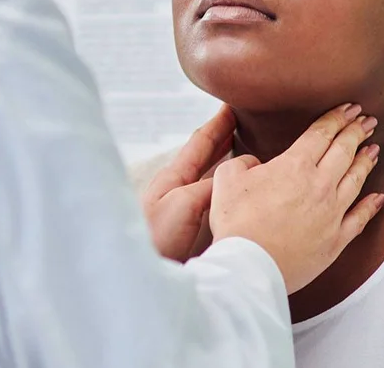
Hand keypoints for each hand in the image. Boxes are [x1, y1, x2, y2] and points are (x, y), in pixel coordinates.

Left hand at [141, 105, 234, 261]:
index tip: (231, 107)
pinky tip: (236, 196)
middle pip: (204, 158)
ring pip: (210, 180)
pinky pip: (214, 203)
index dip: (217, 125)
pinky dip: (227, 191)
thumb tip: (231, 179)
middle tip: (241, 124)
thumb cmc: (154, 239)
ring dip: (227, 166)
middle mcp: (177, 191)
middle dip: (222, 140)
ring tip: (244, 154)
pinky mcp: (191, 233)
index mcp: (172, 179)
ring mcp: (183, 212)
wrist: (139, 276)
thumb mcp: (182, 203)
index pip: (199, 144)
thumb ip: (208, 187)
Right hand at [209, 104, 383, 294]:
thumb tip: (254, 164)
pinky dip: (371, 206)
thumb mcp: (226, 178)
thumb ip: (243, 162)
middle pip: (344, 151)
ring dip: (366, 161)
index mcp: (295, 166)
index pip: (322, 134)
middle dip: (357, 131)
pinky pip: (360, 218)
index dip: (337, 117)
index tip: (349, 107)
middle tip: (368, 120)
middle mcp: (320, 185)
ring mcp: (332, 213)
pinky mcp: (336, 240)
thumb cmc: (236, 222)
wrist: (250, 266)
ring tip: (374, 148)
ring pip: (356, 180)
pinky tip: (379, 198)